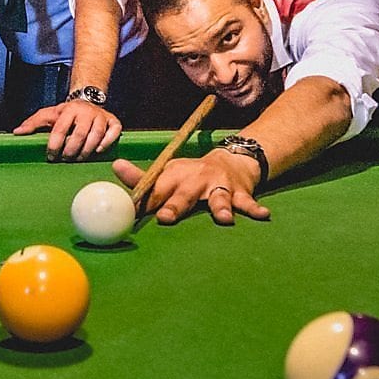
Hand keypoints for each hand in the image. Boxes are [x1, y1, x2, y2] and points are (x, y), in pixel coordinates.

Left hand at [14, 100, 121, 160]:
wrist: (87, 100)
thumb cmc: (66, 113)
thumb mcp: (48, 114)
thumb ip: (33, 123)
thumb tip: (17, 133)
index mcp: (69, 109)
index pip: (60, 128)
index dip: (54, 145)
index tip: (51, 156)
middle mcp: (86, 112)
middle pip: (79, 134)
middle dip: (70, 150)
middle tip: (65, 160)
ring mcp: (101, 116)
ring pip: (96, 135)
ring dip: (86, 151)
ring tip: (78, 159)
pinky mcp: (113, 121)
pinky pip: (114, 132)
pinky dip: (107, 142)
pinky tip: (98, 151)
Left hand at [111, 150, 269, 225]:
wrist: (230, 160)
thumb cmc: (191, 174)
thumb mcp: (166, 173)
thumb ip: (142, 178)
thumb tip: (114, 166)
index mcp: (175, 178)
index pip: (155, 190)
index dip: (143, 199)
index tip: (132, 208)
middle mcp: (196, 181)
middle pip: (184, 195)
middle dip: (176, 206)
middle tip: (166, 217)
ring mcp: (219, 186)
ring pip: (219, 198)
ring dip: (220, 208)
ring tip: (223, 219)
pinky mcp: (240, 193)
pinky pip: (248, 202)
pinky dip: (255, 209)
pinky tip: (263, 215)